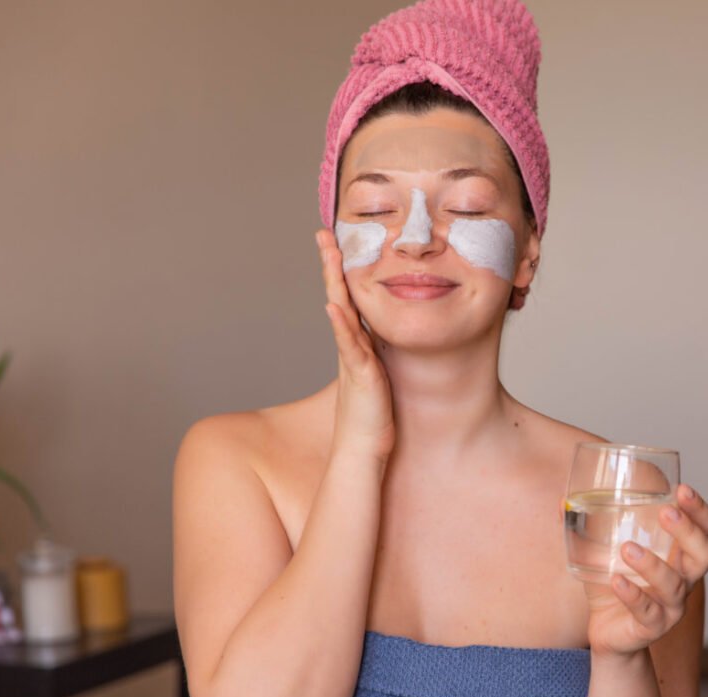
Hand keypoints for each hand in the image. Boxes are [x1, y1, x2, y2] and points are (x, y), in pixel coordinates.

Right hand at [316, 228, 395, 460]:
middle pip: (338, 296)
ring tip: (329, 253)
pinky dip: (341, 325)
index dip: (341, 272)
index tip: (337, 243)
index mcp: (357, 345)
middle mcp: (351, 347)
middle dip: (331, 264)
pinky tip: (334, 305)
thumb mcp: (378, 377)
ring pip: (341, 313)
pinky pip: (349, 346)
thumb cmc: (374, 419)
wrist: (365, 451)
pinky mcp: (361, 375)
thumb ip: (377, 357)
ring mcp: (353, 358)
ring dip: (334, 282)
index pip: (348, 300)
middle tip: (323, 234)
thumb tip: (384, 342)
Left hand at [584, 483, 707, 657]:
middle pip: (704, 554)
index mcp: (679, 555)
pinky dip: (633, 595)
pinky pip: (648, 613)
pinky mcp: (651, 627)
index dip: (700, 510)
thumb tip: (561, 502)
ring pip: (675, 585)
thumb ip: (588, 527)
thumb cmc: (615, 584)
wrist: (609, 634)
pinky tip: (616, 581)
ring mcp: (671, 606)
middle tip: (665, 512)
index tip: (682, 490)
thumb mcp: (602, 552)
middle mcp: (684, 580)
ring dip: (653, 564)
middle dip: (688, 530)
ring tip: (627, 548)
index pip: (706, 529)